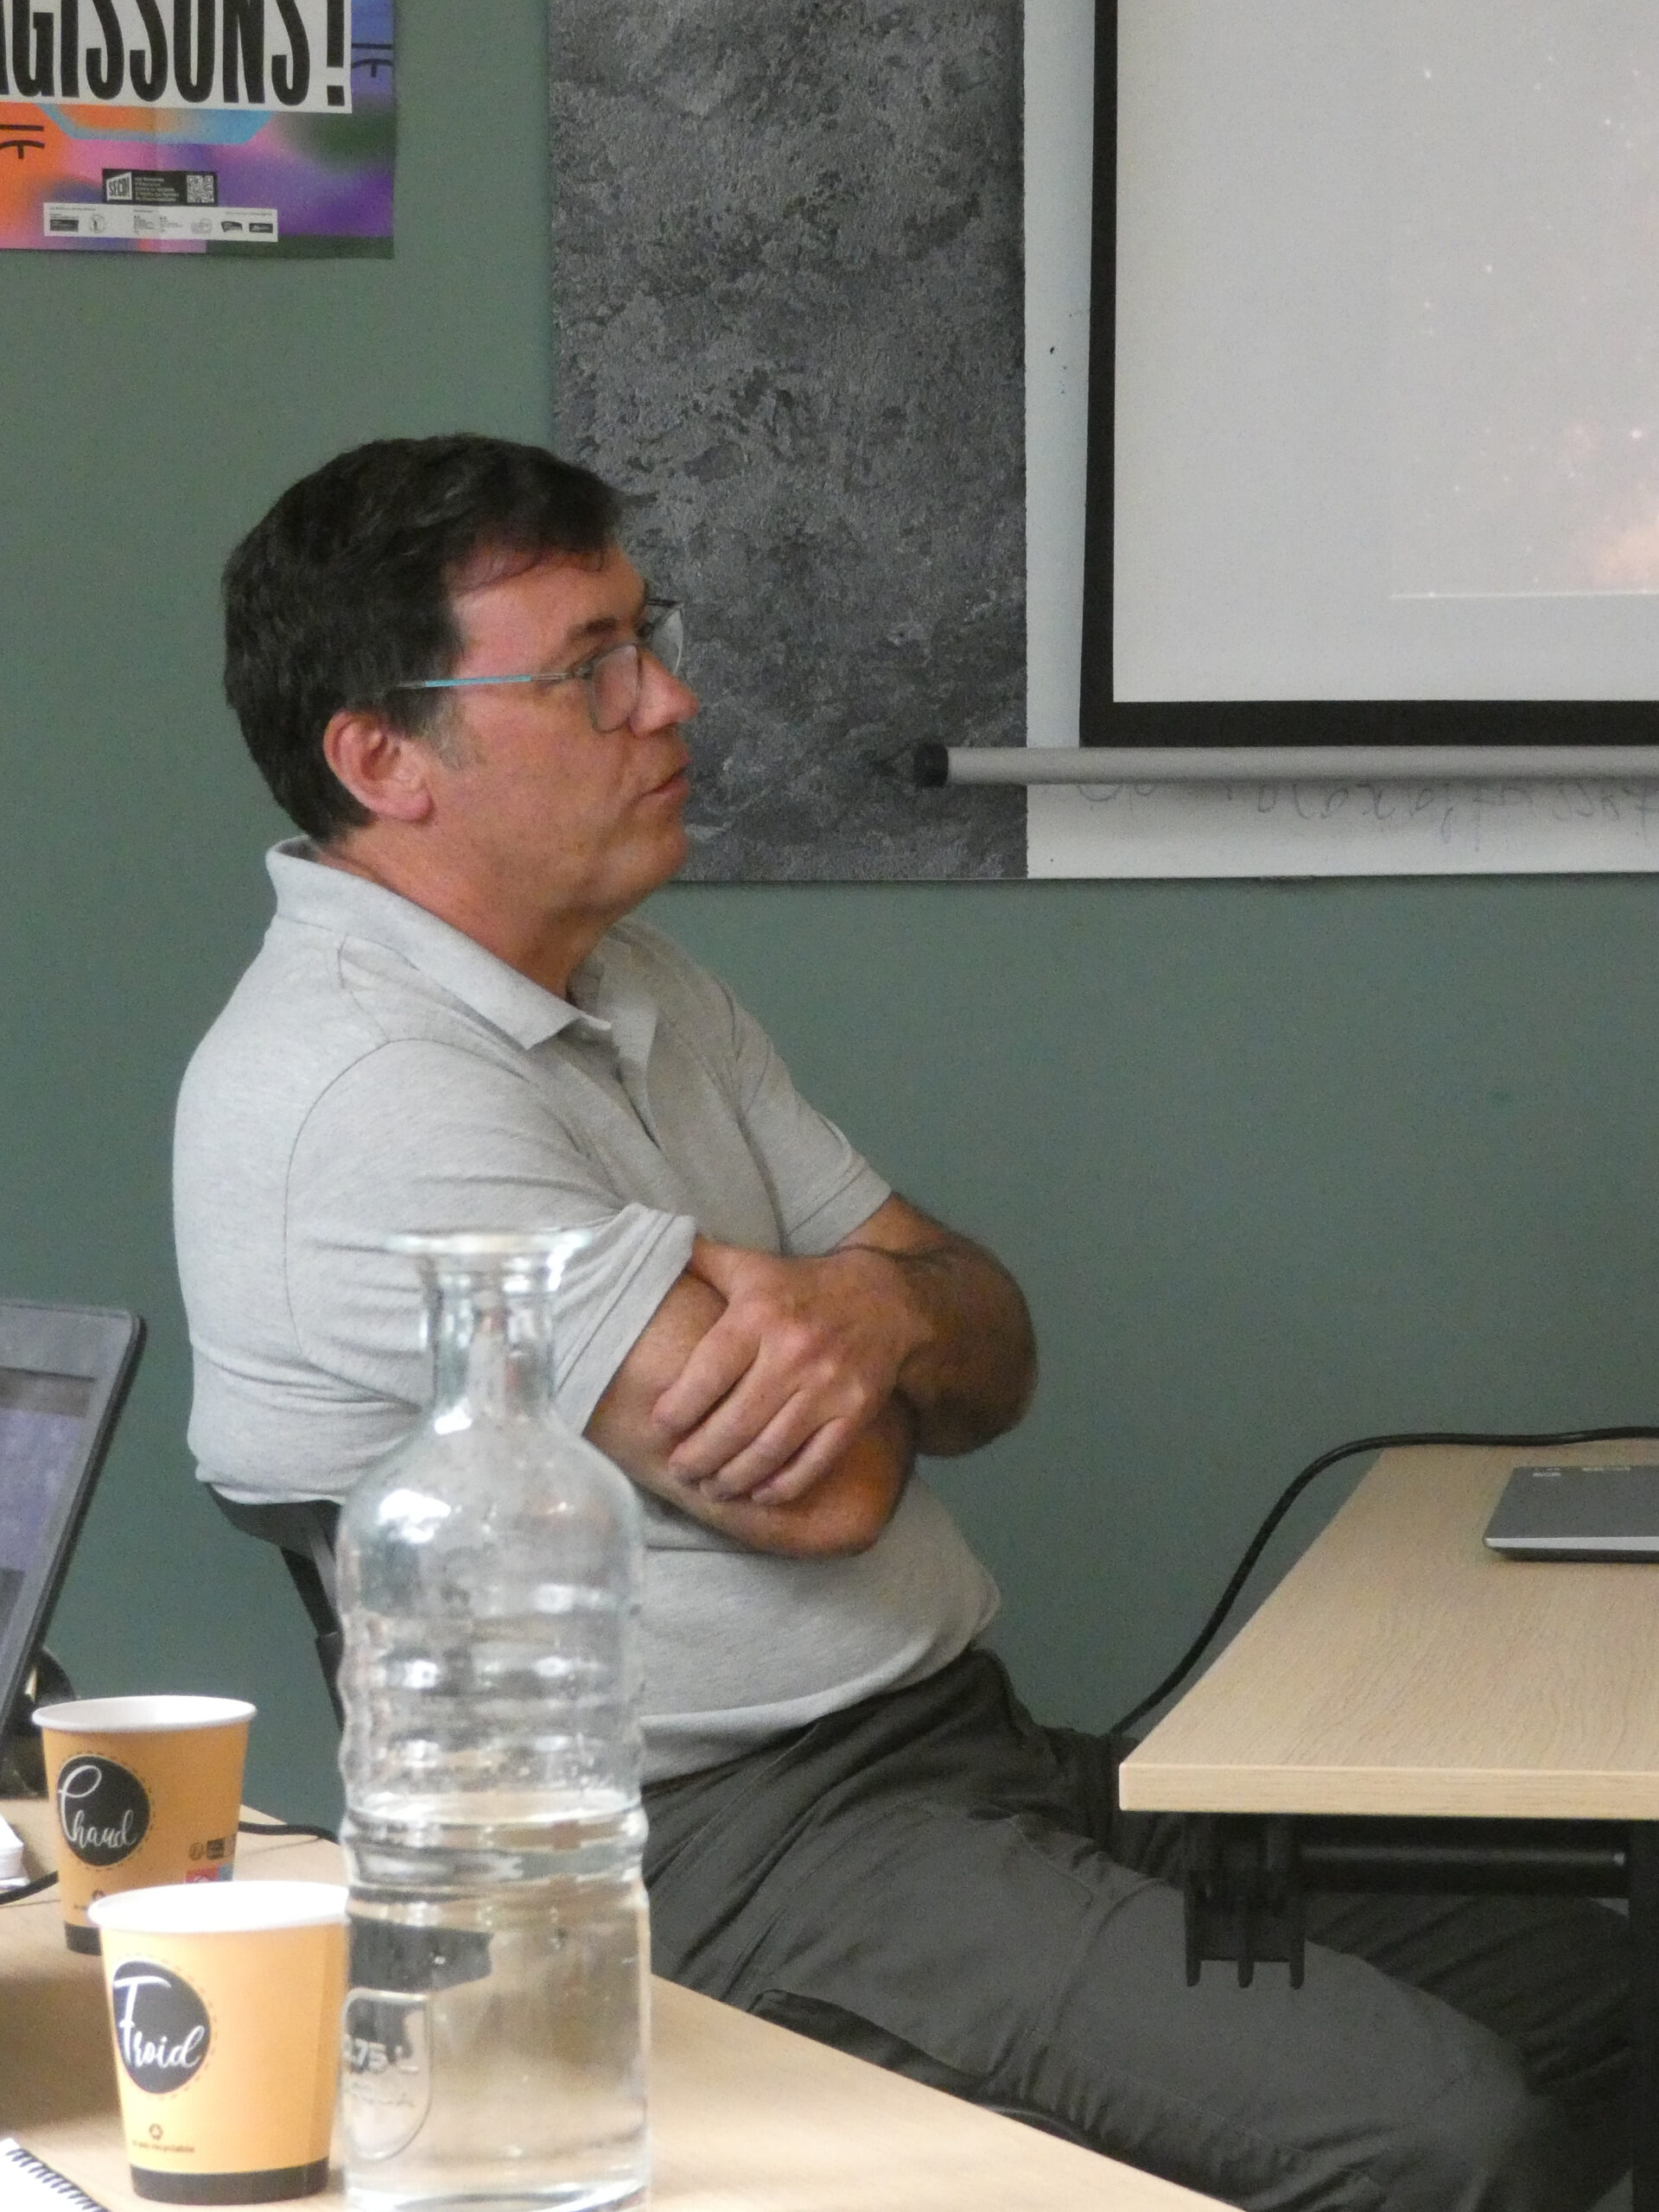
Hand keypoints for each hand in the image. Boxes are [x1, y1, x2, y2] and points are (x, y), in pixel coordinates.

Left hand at [649, 1237, 927, 1502]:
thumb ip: (702, 1262)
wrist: (887, 1300)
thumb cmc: (802, 1287)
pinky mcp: (855, 1412)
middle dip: (698, 1457)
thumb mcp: (752, 1266)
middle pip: (733, 1423)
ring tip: (711, 1489)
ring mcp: (828, 1387)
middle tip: (679, 1472)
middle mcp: (793, 1353)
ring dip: (733, 1479)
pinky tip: (760, 1495)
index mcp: (759, 1316)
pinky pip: (815, 1462)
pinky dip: (783, 1486)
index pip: (706, 1375)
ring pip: (770, 1450)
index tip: (659, 1427)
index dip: (676, 1410)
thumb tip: (654, 1246)